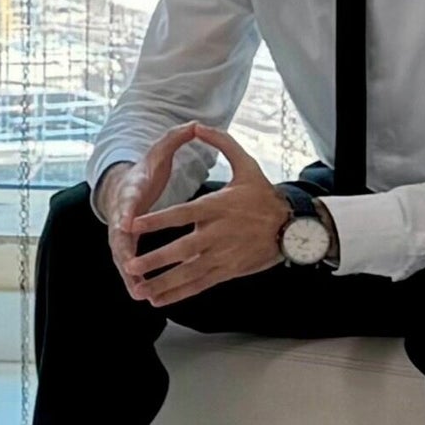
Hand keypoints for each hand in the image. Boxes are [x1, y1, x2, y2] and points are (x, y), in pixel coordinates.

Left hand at [123, 127, 286, 307]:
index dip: (157, 220)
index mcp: (217, 207)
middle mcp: (218, 234)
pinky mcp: (228, 270)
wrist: (294, 226)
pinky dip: (180, 293)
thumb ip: (222, 144)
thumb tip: (199, 124)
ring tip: (140, 288)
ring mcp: (224, 255)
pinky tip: (160, 299)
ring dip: (164, 282)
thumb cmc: (264, 195)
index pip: (182, 214)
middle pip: (183, 249)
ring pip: (189, 272)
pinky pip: (201, 284)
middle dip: (156, 259)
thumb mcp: (247, 165)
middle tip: (130, 265)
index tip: (132, 224)